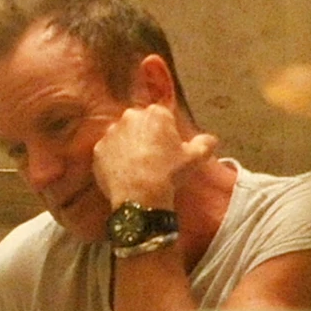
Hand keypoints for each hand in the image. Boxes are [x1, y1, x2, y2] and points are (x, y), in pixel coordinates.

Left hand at [92, 104, 217, 208]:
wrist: (141, 196)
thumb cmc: (170, 173)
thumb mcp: (195, 158)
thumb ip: (205, 144)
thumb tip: (211, 139)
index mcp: (155, 114)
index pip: (161, 116)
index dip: (165, 132)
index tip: (167, 148)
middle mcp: (131, 117)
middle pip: (139, 123)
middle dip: (144, 135)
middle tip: (152, 158)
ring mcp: (111, 132)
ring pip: (121, 136)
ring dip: (126, 146)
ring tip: (136, 167)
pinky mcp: (98, 149)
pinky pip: (107, 152)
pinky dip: (113, 160)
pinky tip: (122, 174)